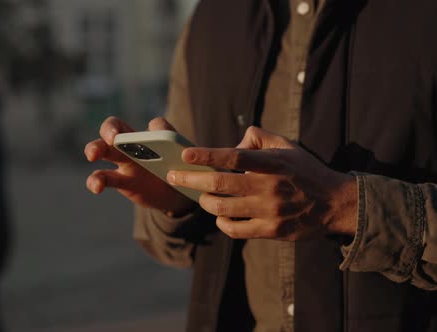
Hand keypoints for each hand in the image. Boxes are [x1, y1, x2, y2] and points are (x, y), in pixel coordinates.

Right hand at [85, 116, 194, 214]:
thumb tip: (155, 128)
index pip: (122, 125)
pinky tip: (96, 187)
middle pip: (108, 134)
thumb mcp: (179, 147)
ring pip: (102, 153)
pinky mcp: (122, 182)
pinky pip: (105, 179)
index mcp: (139, 135)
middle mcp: (127, 146)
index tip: (116, 137)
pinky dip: (96, 181)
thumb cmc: (179, 163)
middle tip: (103, 145)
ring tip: (92, 156)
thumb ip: (169, 134)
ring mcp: (123, 164)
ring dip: (93, 150)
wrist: (181, 191)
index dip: (114, 128)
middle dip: (103, 136)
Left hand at [167, 126, 356, 239]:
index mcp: (272, 163)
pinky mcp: (271, 230)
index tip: (185, 154)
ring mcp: (269, 211)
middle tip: (172, 176)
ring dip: (204, 200)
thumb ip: (258, 137)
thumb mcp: (287, 145)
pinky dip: (221, 221)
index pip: (233, 157)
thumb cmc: (305, 170)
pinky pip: (235, 229)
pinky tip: (218, 214)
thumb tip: (232, 144)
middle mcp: (268, 187)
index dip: (206, 155)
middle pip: (219, 183)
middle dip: (190, 179)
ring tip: (199, 195)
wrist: (335, 204)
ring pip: (222, 208)